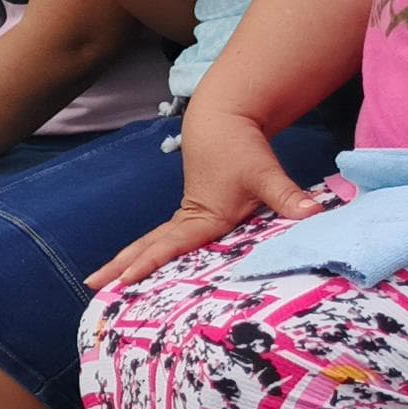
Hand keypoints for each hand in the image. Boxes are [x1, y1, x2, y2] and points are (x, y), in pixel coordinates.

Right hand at [91, 101, 321, 290]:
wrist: (223, 123)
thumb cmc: (240, 148)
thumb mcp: (265, 172)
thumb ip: (288, 196)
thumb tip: (314, 214)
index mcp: (203, 216)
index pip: (170, 245)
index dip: (148, 263)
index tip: (125, 280)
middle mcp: (189, 220)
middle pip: (147, 245)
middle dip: (120, 266)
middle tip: (93, 285)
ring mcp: (186, 217)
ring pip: (151, 242)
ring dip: (127, 260)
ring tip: (101, 280)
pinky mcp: (191, 215)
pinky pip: (163, 240)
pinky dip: (146, 253)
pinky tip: (138, 267)